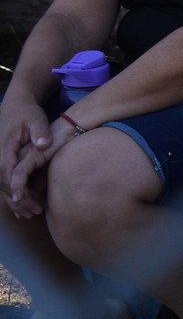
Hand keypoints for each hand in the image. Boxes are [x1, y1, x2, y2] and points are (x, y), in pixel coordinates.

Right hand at [0, 97, 52, 214]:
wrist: (16, 105)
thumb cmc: (27, 113)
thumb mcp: (36, 119)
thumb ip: (40, 131)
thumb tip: (43, 145)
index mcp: (4, 149)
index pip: (7, 174)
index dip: (16, 190)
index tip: (27, 202)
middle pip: (4, 185)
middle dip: (18, 201)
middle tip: (35, 212)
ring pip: (3, 185)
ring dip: (16, 201)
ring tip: (31, 213)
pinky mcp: (3, 160)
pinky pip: (5, 181)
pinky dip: (14, 193)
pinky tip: (24, 205)